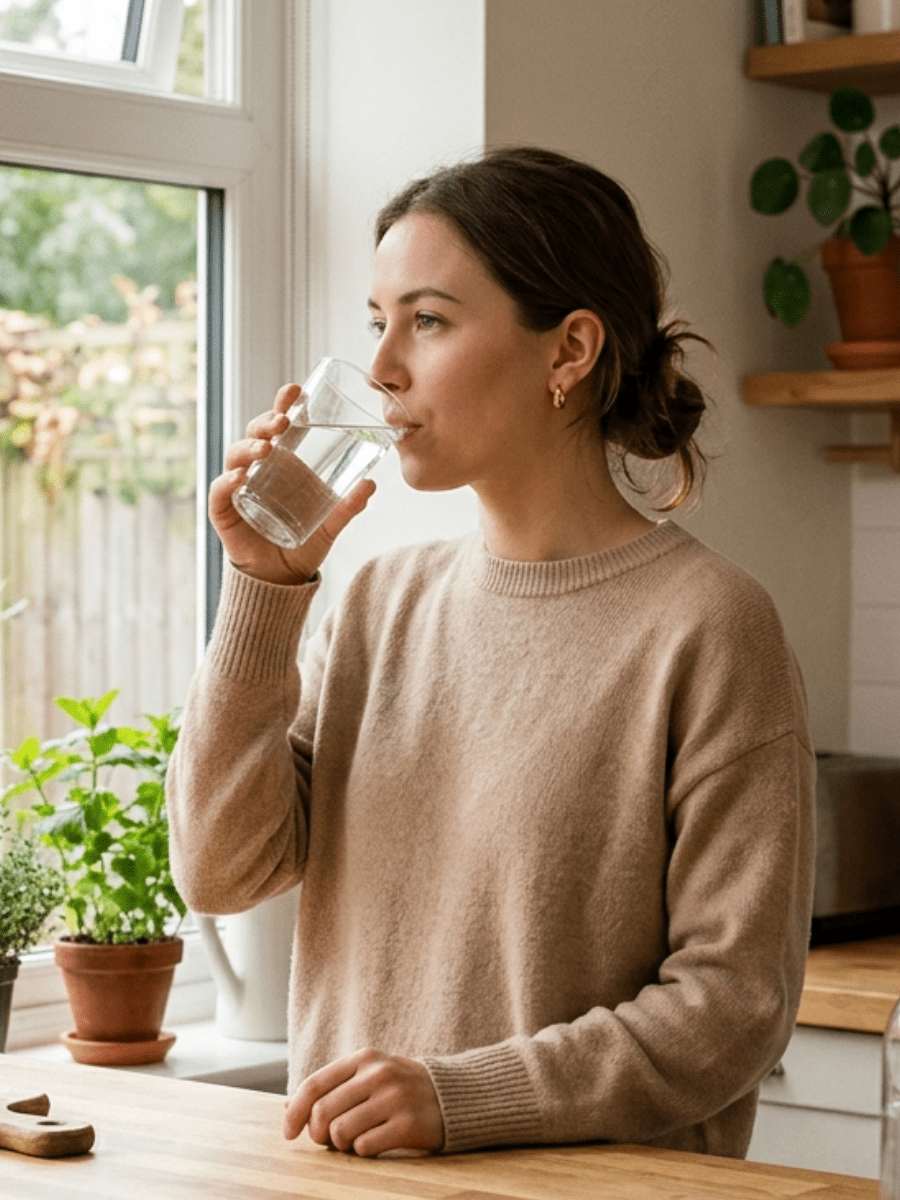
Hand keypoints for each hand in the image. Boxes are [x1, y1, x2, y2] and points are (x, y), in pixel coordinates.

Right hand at [210, 382, 375, 585]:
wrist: (281, 579)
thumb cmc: (303, 544)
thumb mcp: (330, 524)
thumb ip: (348, 506)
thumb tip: (371, 483)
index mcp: (281, 464)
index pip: (278, 426)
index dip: (282, 405)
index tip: (295, 389)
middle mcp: (257, 470)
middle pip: (255, 435)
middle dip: (266, 422)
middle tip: (283, 421)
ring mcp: (237, 488)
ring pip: (235, 457)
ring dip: (249, 447)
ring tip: (267, 448)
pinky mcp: (224, 511)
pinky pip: (220, 491)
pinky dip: (227, 482)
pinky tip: (240, 477)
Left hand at [283, 1047, 443, 1157]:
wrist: (452, 1095)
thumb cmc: (401, 1088)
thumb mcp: (368, 1075)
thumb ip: (331, 1087)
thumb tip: (285, 1107)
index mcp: (364, 1058)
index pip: (315, 1084)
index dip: (295, 1111)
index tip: (288, 1133)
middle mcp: (378, 1074)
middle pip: (323, 1112)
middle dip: (318, 1134)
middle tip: (329, 1141)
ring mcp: (394, 1098)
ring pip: (341, 1132)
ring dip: (342, 1145)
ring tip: (355, 1140)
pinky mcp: (408, 1124)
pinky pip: (365, 1147)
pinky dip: (363, 1152)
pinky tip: (376, 1142)